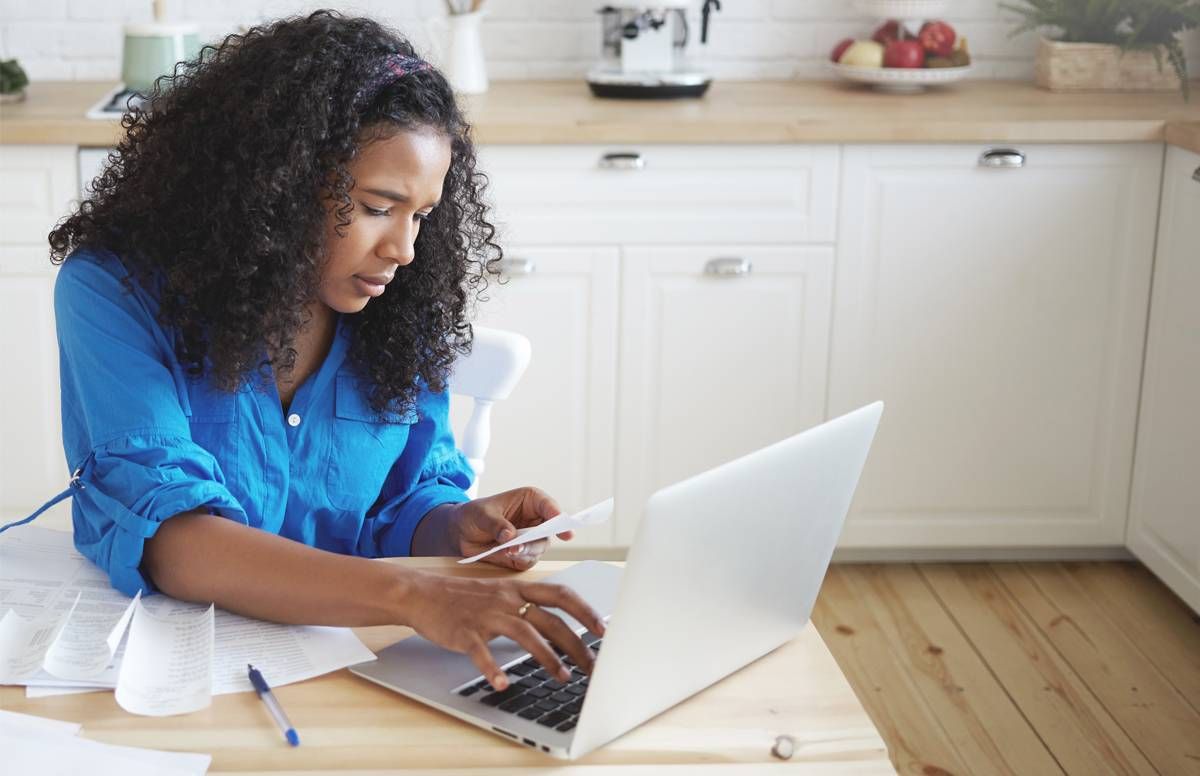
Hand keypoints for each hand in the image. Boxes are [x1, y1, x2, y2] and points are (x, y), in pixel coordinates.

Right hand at [405, 572, 605, 690]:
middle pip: (551, 621)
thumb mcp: (500, 594)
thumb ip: (526, 607)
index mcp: (518, 589)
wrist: (422, 594)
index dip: (585, 611)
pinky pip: (481, 652)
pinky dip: (493, 669)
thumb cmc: (464, 598)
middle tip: (593, 666)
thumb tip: (557, 629)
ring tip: (563, 678)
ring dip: (548, 657)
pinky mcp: (465, 632)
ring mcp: (487, 615)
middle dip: (577, 645)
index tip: (603, 630)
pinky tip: (502, 684)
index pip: (561, 595)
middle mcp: (507, 599)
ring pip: (525, 634)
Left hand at [446, 487, 574, 570]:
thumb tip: (509, 536)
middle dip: (537, 540)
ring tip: (508, 551)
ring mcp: (531, 539)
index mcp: (531, 501)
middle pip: (549, 532)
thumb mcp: (481, 514)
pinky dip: (518, 560)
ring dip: (526, 551)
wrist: (461, 534)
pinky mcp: (523, 556)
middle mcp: (535, 520)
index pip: (549, 506)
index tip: (563, 528)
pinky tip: (505, 555)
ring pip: (539, 549)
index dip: (557, 516)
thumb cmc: (474, 515)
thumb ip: (495, 524)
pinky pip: (528, 561)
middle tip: (522, 545)